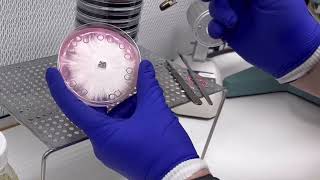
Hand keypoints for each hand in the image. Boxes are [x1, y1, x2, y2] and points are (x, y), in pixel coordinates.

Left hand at [46, 60, 198, 179]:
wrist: (178, 175)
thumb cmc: (163, 153)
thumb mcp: (155, 111)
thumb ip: (147, 86)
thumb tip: (144, 70)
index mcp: (103, 134)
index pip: (72, 108)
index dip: (60, 88)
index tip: (53, 75)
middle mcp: (103, 144)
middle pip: (93, 112)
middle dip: (102, 93)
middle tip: (103, 76)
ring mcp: (113, 149)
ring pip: (108, 119)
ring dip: (120, 104)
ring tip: (135, 90)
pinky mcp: (122, 151)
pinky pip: (117, 128)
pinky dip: (126, 115)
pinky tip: (142, 105)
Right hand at [208, 0, 319, 78]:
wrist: (287, 54)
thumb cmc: (288, 23)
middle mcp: (244, 1)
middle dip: (217, 0)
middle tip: (212, 2)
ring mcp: (236, 16)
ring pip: (216, 8)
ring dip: (218, 13)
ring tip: (231, 23)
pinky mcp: (230, 32)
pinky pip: (214, 25)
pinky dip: (213, 28)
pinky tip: (220, 32)